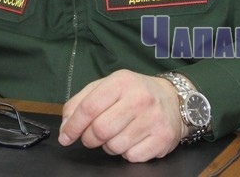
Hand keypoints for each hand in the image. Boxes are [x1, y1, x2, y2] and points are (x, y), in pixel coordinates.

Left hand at [58, 69, 183, 161]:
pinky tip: (132, 140)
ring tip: (117, 134)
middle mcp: (140, 98)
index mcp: (122, 81)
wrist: (174, 99)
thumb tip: (66, 126)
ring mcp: (153, 119)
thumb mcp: (107, 86)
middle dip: (90, 138)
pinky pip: (131, 157)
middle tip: (92, 136)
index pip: (89, 108)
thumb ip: (81, 102)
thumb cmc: (134, 93)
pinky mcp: (163, 138)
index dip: (72, 126)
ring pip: (114, 146)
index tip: (65, 136)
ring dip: (109, 146)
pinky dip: (126, 153)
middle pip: (100, 130)